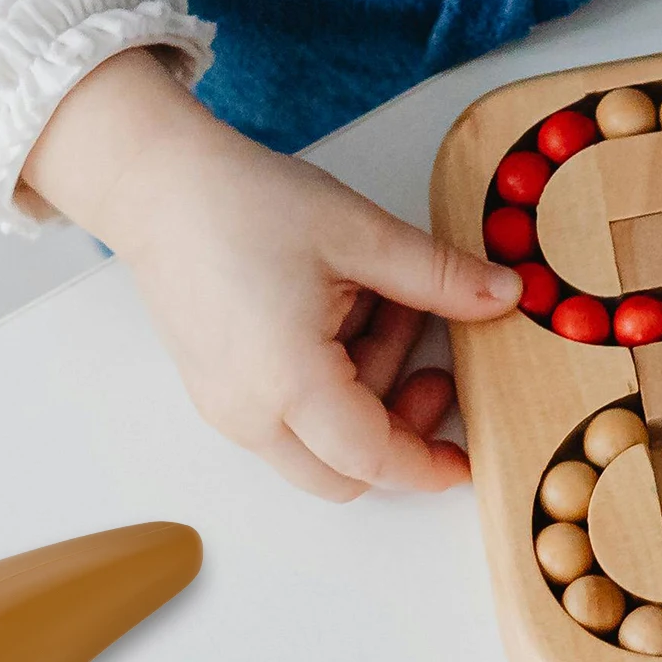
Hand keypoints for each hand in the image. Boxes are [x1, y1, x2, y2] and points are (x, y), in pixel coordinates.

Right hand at [18, 48, 522, 498]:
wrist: (158, 188)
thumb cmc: (239, 206)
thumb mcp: (361, 235)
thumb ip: (440, 280)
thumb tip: (503, 299)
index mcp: (288, 384)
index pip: (373, 458)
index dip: (427, 466)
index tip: (465, 460)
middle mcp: (248, 413)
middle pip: (342, 473)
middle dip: (397, 434)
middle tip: (434, 370)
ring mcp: (224, 407)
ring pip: (315, 446)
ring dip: (363, 398)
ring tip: (376, 307)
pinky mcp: (215, 391)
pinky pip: (283, 419)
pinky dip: (325, 389)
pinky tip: (335, 317)